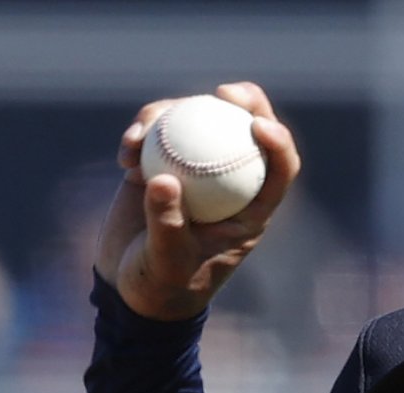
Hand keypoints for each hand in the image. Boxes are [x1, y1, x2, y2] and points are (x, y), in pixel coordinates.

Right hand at [97, 83, 302, 321]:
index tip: (258, 126)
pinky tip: (125, 152)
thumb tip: (162, 179)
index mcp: (249, 211)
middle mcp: (227, 184)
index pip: (279, 170)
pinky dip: (141, 134)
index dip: (279, 142)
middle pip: (246, 130)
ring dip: (170, 116)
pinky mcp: (162, 163)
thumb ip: (167, 224)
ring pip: (197, 122)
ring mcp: (194, 170)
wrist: (129, 289)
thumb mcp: (165, 262)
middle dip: (244, 102)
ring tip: (139, 138)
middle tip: (220, 93)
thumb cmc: (160, 286)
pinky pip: (158, 133)